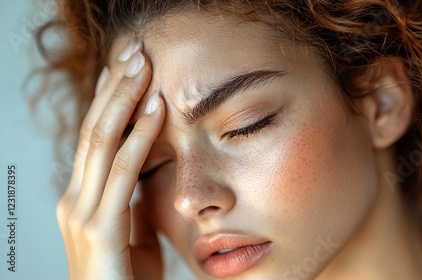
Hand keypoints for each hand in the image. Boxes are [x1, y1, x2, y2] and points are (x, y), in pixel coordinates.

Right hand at [56, 41, 164, 279]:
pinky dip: (140, 135)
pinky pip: (123, 171)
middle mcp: (74, 198)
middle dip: (114, 86)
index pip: (94, 136)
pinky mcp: (100, 228)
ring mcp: (81, 212)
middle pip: (94, 128)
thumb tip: (147, 176)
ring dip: (125, 98)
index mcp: (82, 197)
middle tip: (134, 50)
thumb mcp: (131, 232)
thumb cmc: (126, 279)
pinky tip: (157, 107)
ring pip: (102, 140)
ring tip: (144, 64)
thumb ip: (132, 203)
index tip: (128, 67)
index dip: (109, 99)